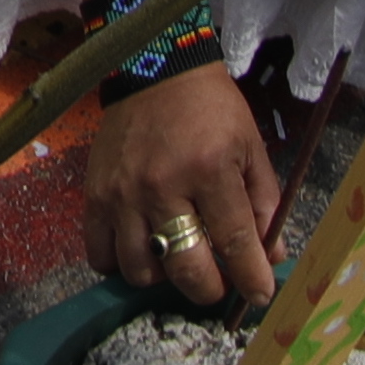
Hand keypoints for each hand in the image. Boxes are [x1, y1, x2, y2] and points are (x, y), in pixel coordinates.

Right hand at [85, 65, 283, 314]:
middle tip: (218, 283)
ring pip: (141, 269)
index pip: (234, 243)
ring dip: (164, 276)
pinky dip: (119, 264)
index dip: (251, 279)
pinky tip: (139, 250)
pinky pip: (99, 253)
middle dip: (210, 290)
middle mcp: (163, 187)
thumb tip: (270, 257)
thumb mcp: (250, 149)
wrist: (154, 68)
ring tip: (176, 260)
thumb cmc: (211, 109)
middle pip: (186, 269)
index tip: (259, 296)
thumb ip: (263, 205)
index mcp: (210, 171)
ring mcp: (123, 194)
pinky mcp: (94, 194)